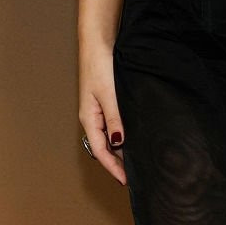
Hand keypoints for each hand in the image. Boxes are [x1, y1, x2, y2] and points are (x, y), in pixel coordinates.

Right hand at [78, 40, 126, 186]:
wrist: (98, 43)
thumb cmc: (99, 65)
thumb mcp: (109, 94)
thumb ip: (114, 118)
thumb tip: (119, 142)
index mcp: (89, 119)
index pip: (101, 151)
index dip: (113, 168)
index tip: (126, 181)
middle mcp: (93, 118)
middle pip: (104, 148)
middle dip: (118, 164)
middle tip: (135, 176)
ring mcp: (99, 112)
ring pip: (109, 139)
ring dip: (121, 152)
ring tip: (136, 164)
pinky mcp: (106, 104)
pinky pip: (113, 128)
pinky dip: (122, 138)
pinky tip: (133, 140)